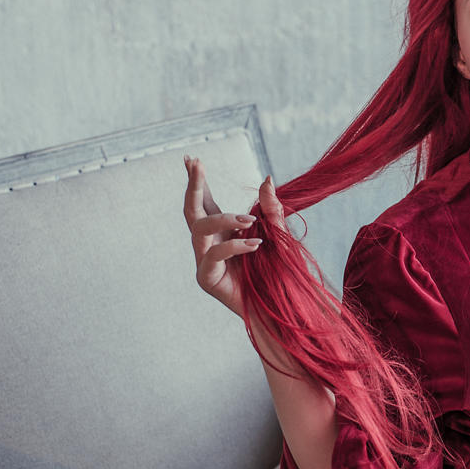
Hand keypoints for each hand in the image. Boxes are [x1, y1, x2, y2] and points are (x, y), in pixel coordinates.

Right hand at [182, 156, 280, 318]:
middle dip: (194, 185)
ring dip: (224, 219)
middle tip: (197, 164)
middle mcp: (209, 243)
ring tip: (250, 221)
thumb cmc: (276, 275)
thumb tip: (267, 179)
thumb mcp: (278, 236)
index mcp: (221, 231)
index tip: (190, 158)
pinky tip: (255, 245)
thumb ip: (272, 210)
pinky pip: (214, 255)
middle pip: (192, 209)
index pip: (204, 200)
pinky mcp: (207, 278)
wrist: (277, 310)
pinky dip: (234, 246)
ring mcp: (204, 261)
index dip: (196, 179)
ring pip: (200, 229)